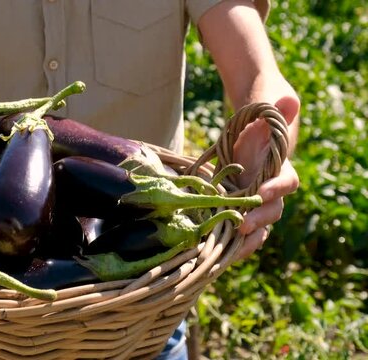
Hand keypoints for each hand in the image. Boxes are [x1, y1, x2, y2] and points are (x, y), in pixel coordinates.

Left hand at [232, 80, 300, 259]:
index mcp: (280, 170)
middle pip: (272, 211)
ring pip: (259, 227)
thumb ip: (276, 113)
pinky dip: (233, 243)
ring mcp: (255, 205)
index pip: (287, 183)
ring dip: (248, 238)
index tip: (262, 191)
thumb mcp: (262, 117)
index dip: (277, 188)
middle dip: (258, 218)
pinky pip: (240, 232)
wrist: (244, 141)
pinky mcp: (238, 211)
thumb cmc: (256, 128)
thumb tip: (290, 101)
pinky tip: (220, 254)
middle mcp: (270, 192)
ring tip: (235, 247)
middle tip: (243, 224)